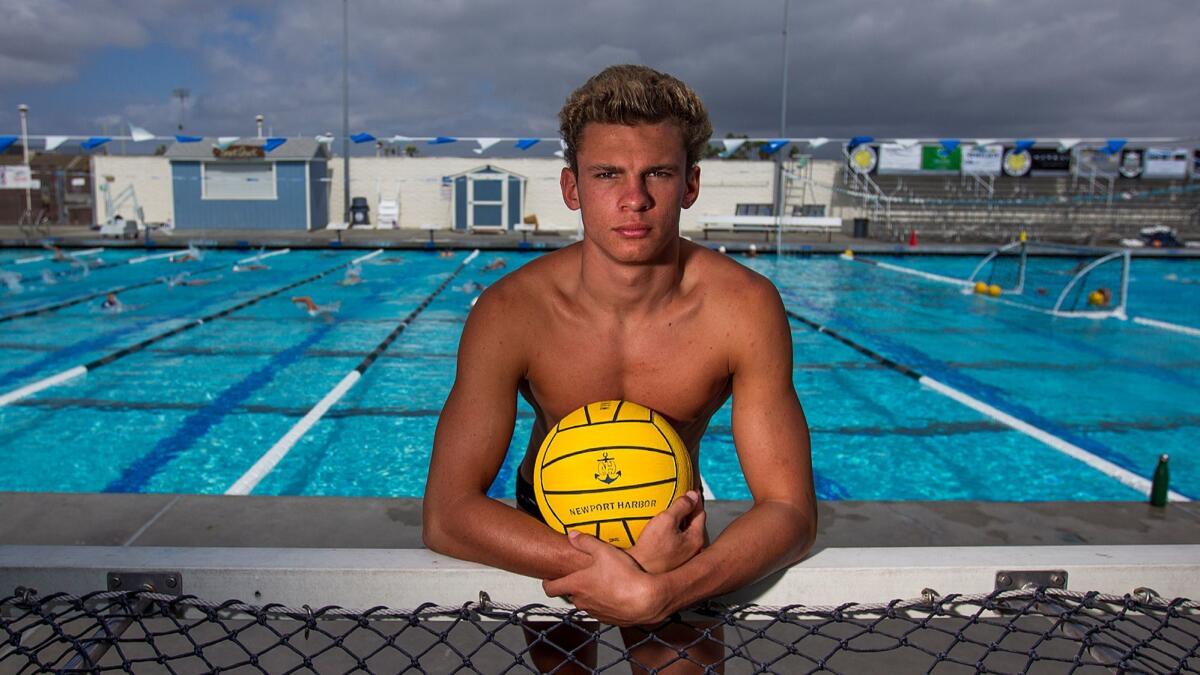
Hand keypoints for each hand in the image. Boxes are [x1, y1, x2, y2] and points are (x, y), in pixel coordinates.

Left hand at [543, 531, 670, 625]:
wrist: (645, 600)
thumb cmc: (624, 575)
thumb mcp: (604, 551)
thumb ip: (585, 541)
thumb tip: (572, 535)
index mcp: (576, 585)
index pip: (550, 588)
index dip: (547, 582)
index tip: (549, 577)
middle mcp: (582, 601)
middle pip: (569, 594)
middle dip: (573, 585)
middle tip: (580, 575)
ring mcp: (594, 612)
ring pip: (585, 602)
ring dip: (589, 594)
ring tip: (601, 582)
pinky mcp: (608, 619)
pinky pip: (600, 610)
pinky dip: (603, 602)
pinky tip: (614, 593)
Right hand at [627, 490, 705, 573]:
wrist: (638, 572)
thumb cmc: (651, 548)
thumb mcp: (666, 520)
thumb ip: (681, 506)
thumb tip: (693, 495)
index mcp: (696, 539)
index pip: (700, 513)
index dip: (695, 500)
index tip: (690, 491)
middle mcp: (695, 550)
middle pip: (694, 524)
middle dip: (689, 512)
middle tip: (681, 501)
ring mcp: (685, 559)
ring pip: (686, 534)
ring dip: (681, 524)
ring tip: (671, 515)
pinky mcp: (674, 563)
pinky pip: (678, 543)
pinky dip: (674, 534)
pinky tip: (663, 532)